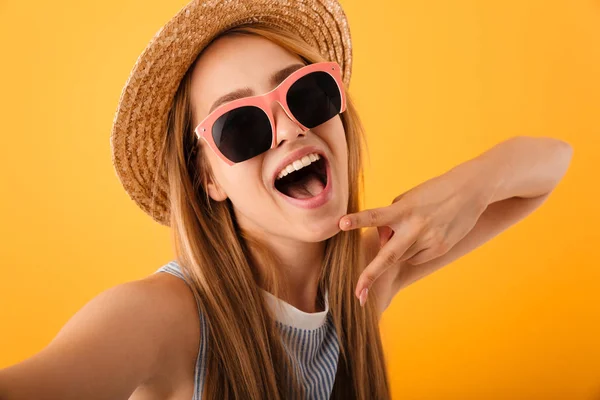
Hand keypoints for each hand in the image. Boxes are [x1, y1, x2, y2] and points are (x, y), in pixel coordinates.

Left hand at [339, 169, 488, 305]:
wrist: (469, 191)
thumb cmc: (431, 194)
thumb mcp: (407, 200)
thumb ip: (391, 220)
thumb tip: (383, 242)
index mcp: (403, 210)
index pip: (375, 216)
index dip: (357, 220)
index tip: (341, 223)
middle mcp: (415, 227)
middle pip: (388, 256)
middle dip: (370, 275)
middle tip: (357, 294)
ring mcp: (429, 240)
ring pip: (402, 256)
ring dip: (400, 248)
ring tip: (417, 227)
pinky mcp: (440, 249)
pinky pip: (416, 257)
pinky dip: (415, 250)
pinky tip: (428, 234)